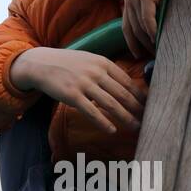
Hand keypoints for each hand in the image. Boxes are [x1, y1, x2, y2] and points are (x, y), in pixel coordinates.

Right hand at [10, 47, 147, 133]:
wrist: (41, 64)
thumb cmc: (68, 64)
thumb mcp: (89, 60)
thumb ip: (107, 71)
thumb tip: (127, 86)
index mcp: (103, 62)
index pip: (128, 82)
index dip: (140, 96)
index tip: (150, 106)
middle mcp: (95, 72)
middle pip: (122, 94)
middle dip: (137, 108)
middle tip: (148, 120)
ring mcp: (83, 83)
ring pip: (110, 104)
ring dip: (126, 117)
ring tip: (136, 127)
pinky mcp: (71, 94)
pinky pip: (91, 111)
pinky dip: (103, 122)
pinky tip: (112, 130)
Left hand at [123, 0, 181, 60]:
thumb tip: (165, 9)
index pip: (127, 26)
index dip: (132, 42)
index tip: (140, 55)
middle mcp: (129, 0)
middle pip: (131, 31)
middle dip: (139, 47)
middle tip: (150, 61)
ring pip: (138, 27)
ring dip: (147, 42)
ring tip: (157, 55)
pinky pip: (146, 18)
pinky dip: (150, 31)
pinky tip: (157, 40)